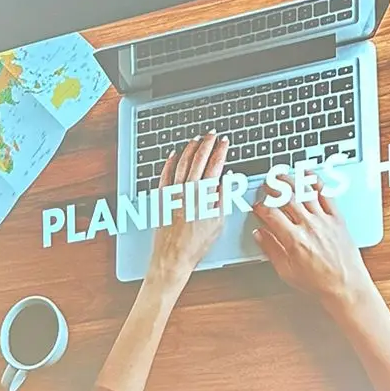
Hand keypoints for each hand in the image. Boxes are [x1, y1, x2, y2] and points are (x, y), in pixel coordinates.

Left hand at [143, 133, 229, 294]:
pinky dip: (169, 162)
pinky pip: (165, 174)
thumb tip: (228, 179)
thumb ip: (224, 197)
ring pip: (181, 163)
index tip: (224, 142)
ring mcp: (173, 192)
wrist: (173, 257)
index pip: (215, 165)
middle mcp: (188, 190)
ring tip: (196, 139)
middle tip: (212, 134)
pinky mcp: (161, 197)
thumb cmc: (197, 244)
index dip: (221, 151)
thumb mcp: (218, 221)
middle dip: (207, 144)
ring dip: (190, 148)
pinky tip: (173, 154)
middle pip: (198, 159)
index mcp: (205, 195)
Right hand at [253, 182, 378, 319]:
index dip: (259, 207)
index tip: (256, 206)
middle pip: (286, 198)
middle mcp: (309, 226)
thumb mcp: (287, 271)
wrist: (346, 286)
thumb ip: (271, 250)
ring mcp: (324, 220)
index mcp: (293, 240)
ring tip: (281, 176)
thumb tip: (259, 235)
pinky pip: (326, 194)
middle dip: (272, 188)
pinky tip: (308, 176)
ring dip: (290, 181)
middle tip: (265, 185)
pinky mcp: (337, 218)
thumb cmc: (318, 282)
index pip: (270, 214)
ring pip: (304, 192)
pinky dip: (315, 182)